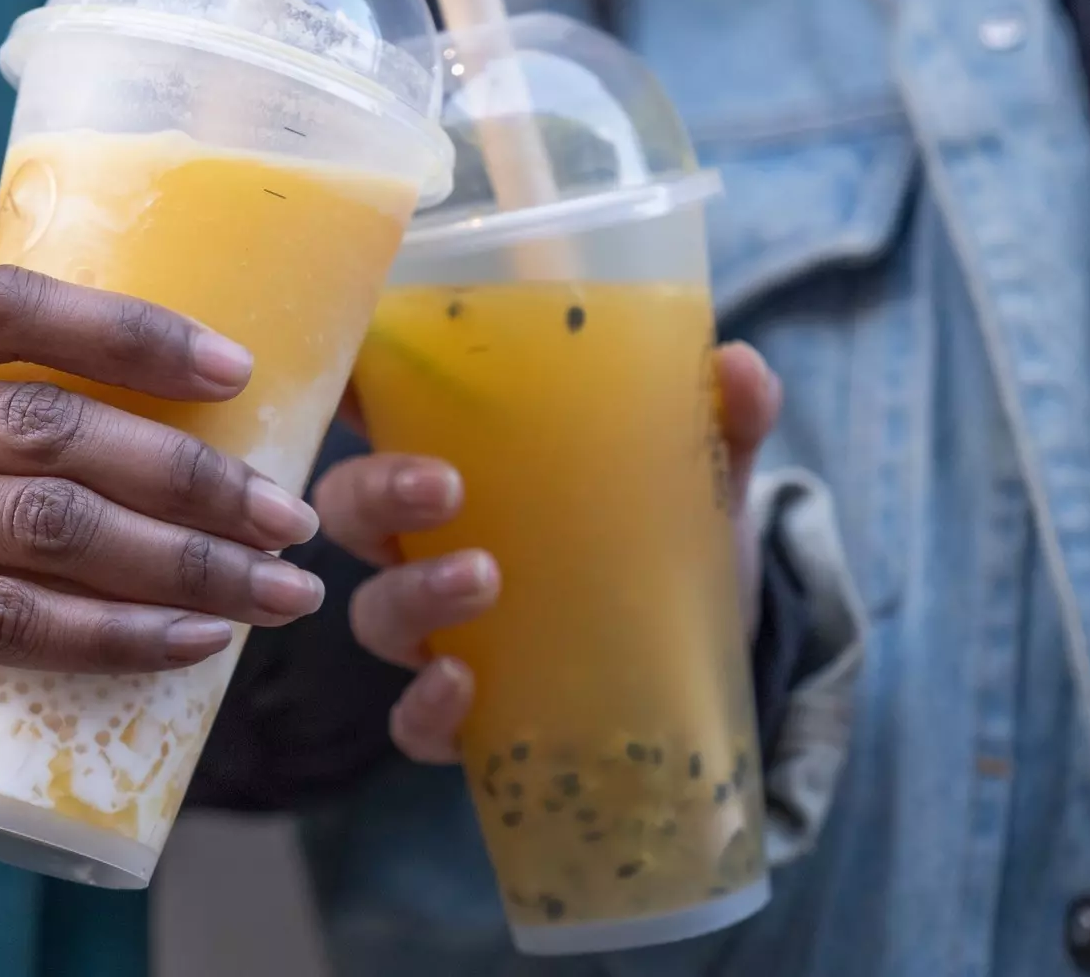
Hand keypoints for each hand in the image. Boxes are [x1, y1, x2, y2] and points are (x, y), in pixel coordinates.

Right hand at [0, 266, 326, 766]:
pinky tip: (182, 648)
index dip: (134, 329)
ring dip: (179, 566)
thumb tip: (149, 427)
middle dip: (192, 475)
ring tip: (269, 594)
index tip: (239, 370)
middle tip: (288, 517)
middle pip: (50, 424)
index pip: (9, 298)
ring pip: (42, 526)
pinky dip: (106, 636)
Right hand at [317, 342, 781, 763]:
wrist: (720, 655)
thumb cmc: (675, 537)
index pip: (379, 413)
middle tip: (445, 487)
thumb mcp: (702, 474)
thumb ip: (723, 420)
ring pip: (375, 612)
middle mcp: (431, 544)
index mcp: (467, 462)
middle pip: (350, 510)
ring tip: (483, 579)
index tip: (362, 374)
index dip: (350, 388)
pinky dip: (423, 709)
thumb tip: (739, 366)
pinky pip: (413, 723)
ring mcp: (444, 634)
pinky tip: (459, 686)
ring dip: (412, 594)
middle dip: (376, 493)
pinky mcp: (472, 719)